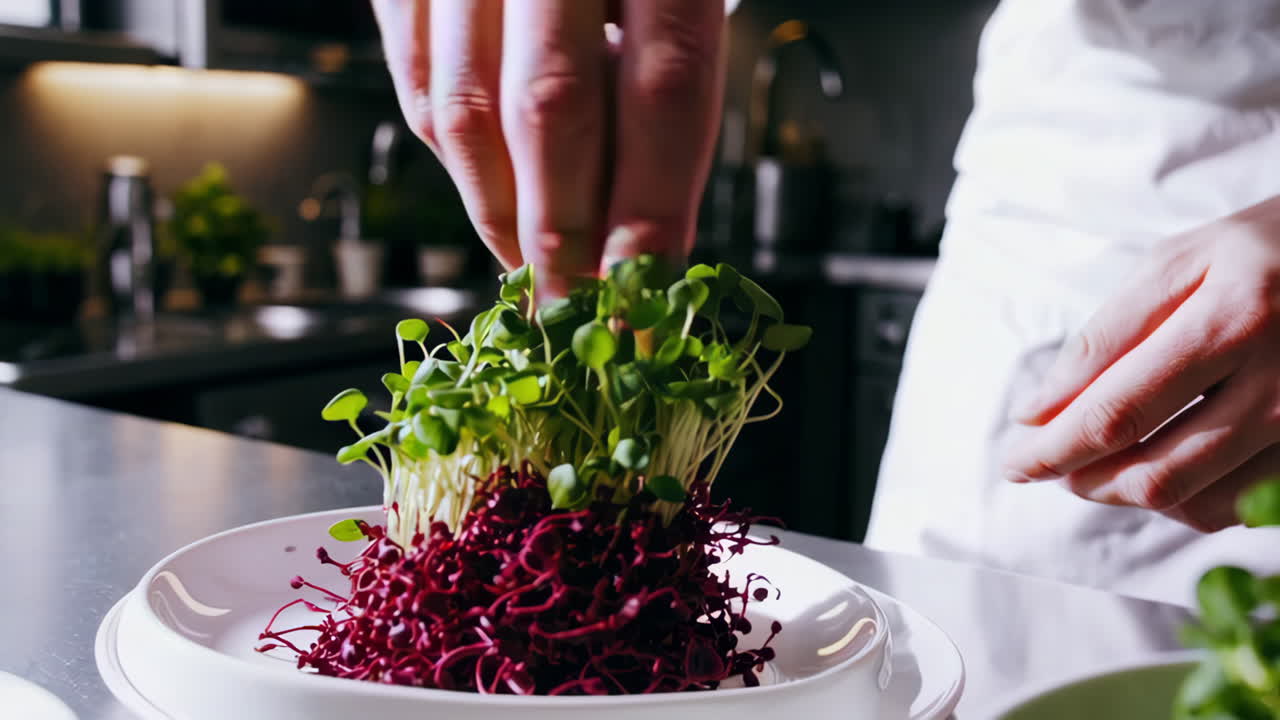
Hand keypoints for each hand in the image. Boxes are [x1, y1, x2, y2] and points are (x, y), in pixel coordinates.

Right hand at [370, 0, 726, 297]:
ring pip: (465, 108)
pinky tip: (487, 194)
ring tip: (533, 270)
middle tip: (573, 315)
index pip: (666, 91)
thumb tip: (645, 229)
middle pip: (551, 111)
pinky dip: (450, 155)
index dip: (652, 211)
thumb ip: (665, 81)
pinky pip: (414, 79)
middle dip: (562, 237)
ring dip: (498, 212)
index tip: (643, 297)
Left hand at [1002, 195, 1279, 531]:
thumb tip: (1038, 411)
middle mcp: (1278, 384)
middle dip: (1082, 479)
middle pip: (1154, 472)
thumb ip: (1106, 336)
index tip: (1016, 460)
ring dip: (1124, 494)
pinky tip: (1156, 467)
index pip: (1117, 413)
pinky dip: (1182, 501)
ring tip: (1091, 467)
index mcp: (1232, 320)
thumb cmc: (1261, 250)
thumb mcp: (1179, 263)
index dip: (1054, 449)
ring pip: (1194, 502)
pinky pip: (1238, 507)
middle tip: (1046, 464)